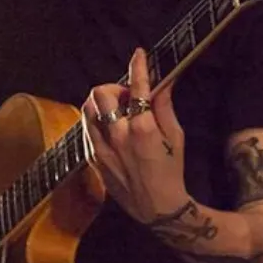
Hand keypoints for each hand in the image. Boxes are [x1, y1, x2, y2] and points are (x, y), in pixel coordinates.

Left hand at [82, 48, 187, 225]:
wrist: (157, 208)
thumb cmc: (172, 171)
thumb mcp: (175, 137)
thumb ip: (165, 107)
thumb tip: (163, 82)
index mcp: (143, 128)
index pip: (136, 88)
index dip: (138, 66)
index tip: (138, 54)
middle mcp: (118, 135)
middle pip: (101, 93)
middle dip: (113, 87)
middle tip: (127, 96)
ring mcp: (102, 148)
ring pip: (87, 109)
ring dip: (101, 102)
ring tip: (116, 110)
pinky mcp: (94, 159)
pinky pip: (86, 129)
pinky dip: (96, 120)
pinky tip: (109, 126)